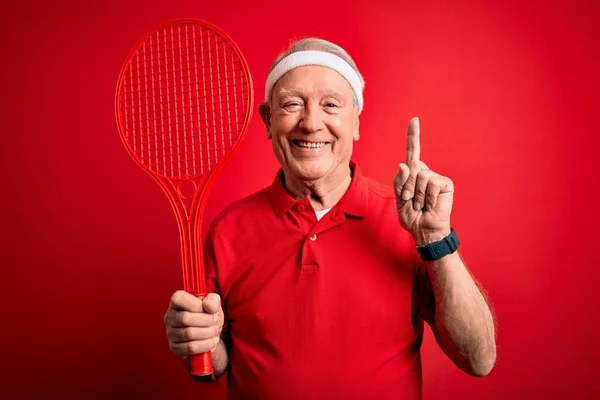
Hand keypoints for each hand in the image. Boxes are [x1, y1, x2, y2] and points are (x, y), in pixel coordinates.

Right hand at [164, 291, 223, 358]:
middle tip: (215, 322)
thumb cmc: (208, 316)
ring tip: (215, 331)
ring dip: (207, 333)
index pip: (179, 299)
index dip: (197, 305)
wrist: (210, 335)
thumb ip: (213, 300)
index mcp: (177, 301)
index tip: (209, 310)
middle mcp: (170, 316)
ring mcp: (170, 333)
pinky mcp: (175, 348)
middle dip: (206, 320)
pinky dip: (205, 344)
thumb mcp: (214, 305)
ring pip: (188, 334)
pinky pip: (190, 347)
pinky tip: (211, 341)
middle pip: (185, 318)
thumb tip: (208, 304)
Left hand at [394, 117, 453, 244]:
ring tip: (420, 204)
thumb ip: (399, 181)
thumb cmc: (411, 215)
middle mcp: (425, 172)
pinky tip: (430, 204)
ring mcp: (436, 177)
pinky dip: (427, 197)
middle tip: (411, 200)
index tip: (414, 120)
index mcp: (412, 173)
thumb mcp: (398, 198)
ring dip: (417, 194)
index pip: (412, 151)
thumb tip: (405, 164)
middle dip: (407, 186)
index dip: (413, 136)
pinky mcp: (445, 184)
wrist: (423, 230)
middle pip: (412, 167)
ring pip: (421, 176)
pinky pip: (432, 183)